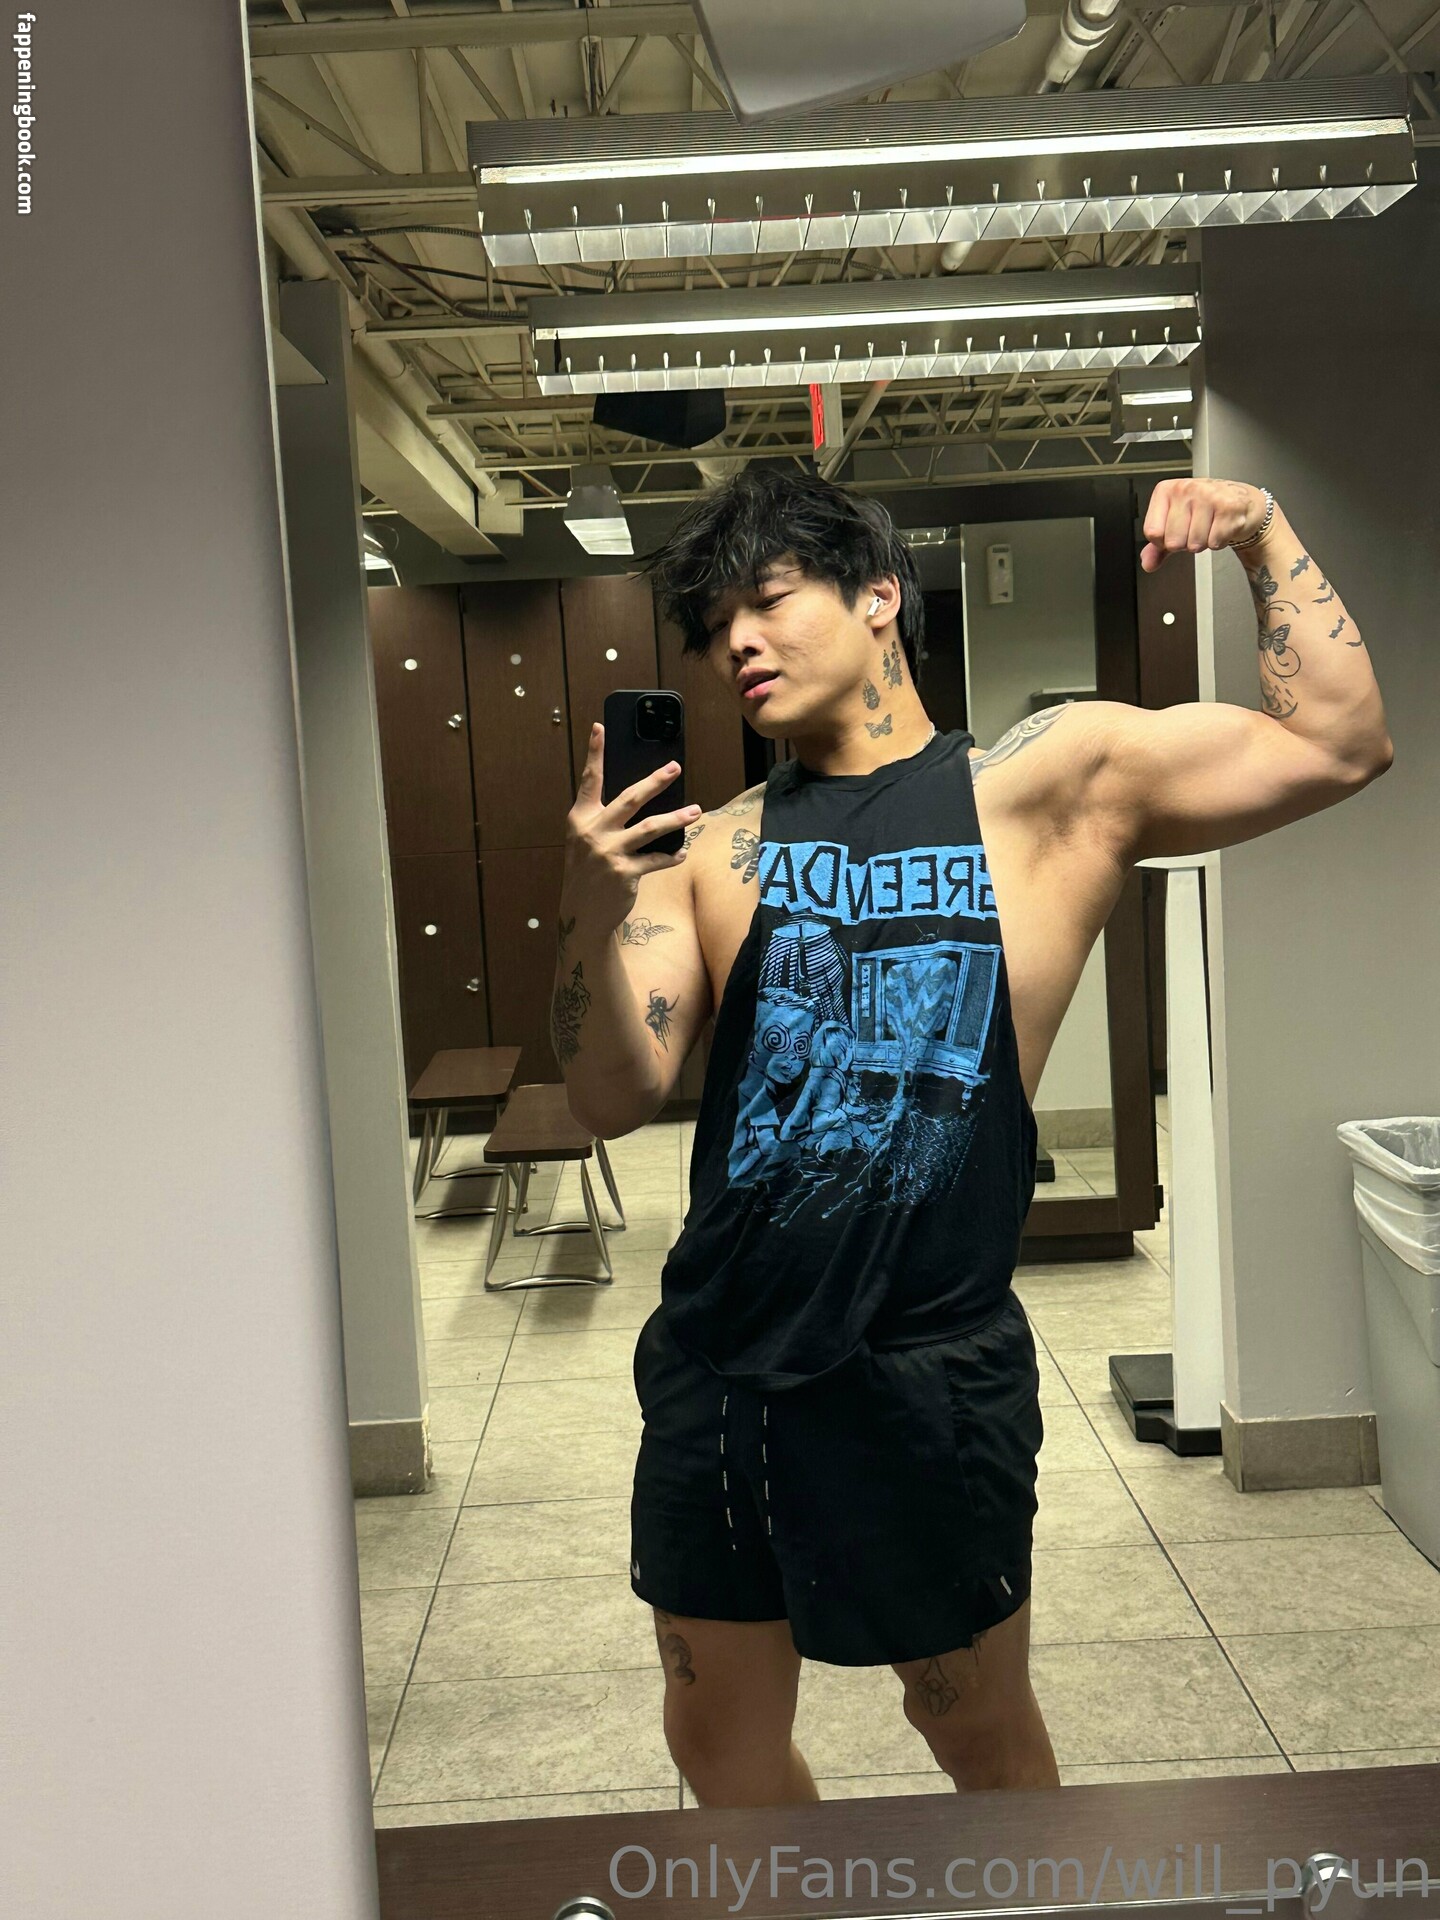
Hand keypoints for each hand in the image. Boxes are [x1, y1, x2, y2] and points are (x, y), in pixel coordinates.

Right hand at [561, 722, 699, 930]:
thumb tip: (640, 799)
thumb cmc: (587, 872)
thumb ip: (604, 820)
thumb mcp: (585, 841)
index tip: (600, 727)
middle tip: (675, 768)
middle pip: (630, 798)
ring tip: (696, 811)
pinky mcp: (625, 873)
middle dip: (655, 781)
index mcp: (580, 819)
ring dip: (677, 818)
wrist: (581, 913)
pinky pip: (656, 859)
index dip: (595, 753)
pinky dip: (671, 856)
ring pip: (650, 828)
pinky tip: (682, 852)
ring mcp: (609, 853)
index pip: (590, 780)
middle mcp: (593, 832)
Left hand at [1140, 479, 1269, 571]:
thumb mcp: (1176, 524)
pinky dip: (1219, 542)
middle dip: (1186, 543)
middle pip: (1173, 542)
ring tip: (1210, 526)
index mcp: (1166, 490)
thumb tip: (1147, 563)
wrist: (1240, 500)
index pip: (1152, 533)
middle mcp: (1185, 488)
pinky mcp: (1228, 507)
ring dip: (1204, 542)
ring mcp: (1208, 495)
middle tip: (1197, 528)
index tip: (1176, 530)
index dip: (1164, 541)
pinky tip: (1222, 527)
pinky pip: (1214, 542)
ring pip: (1194, 544)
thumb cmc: (1205, 509)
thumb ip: (1158, 545)